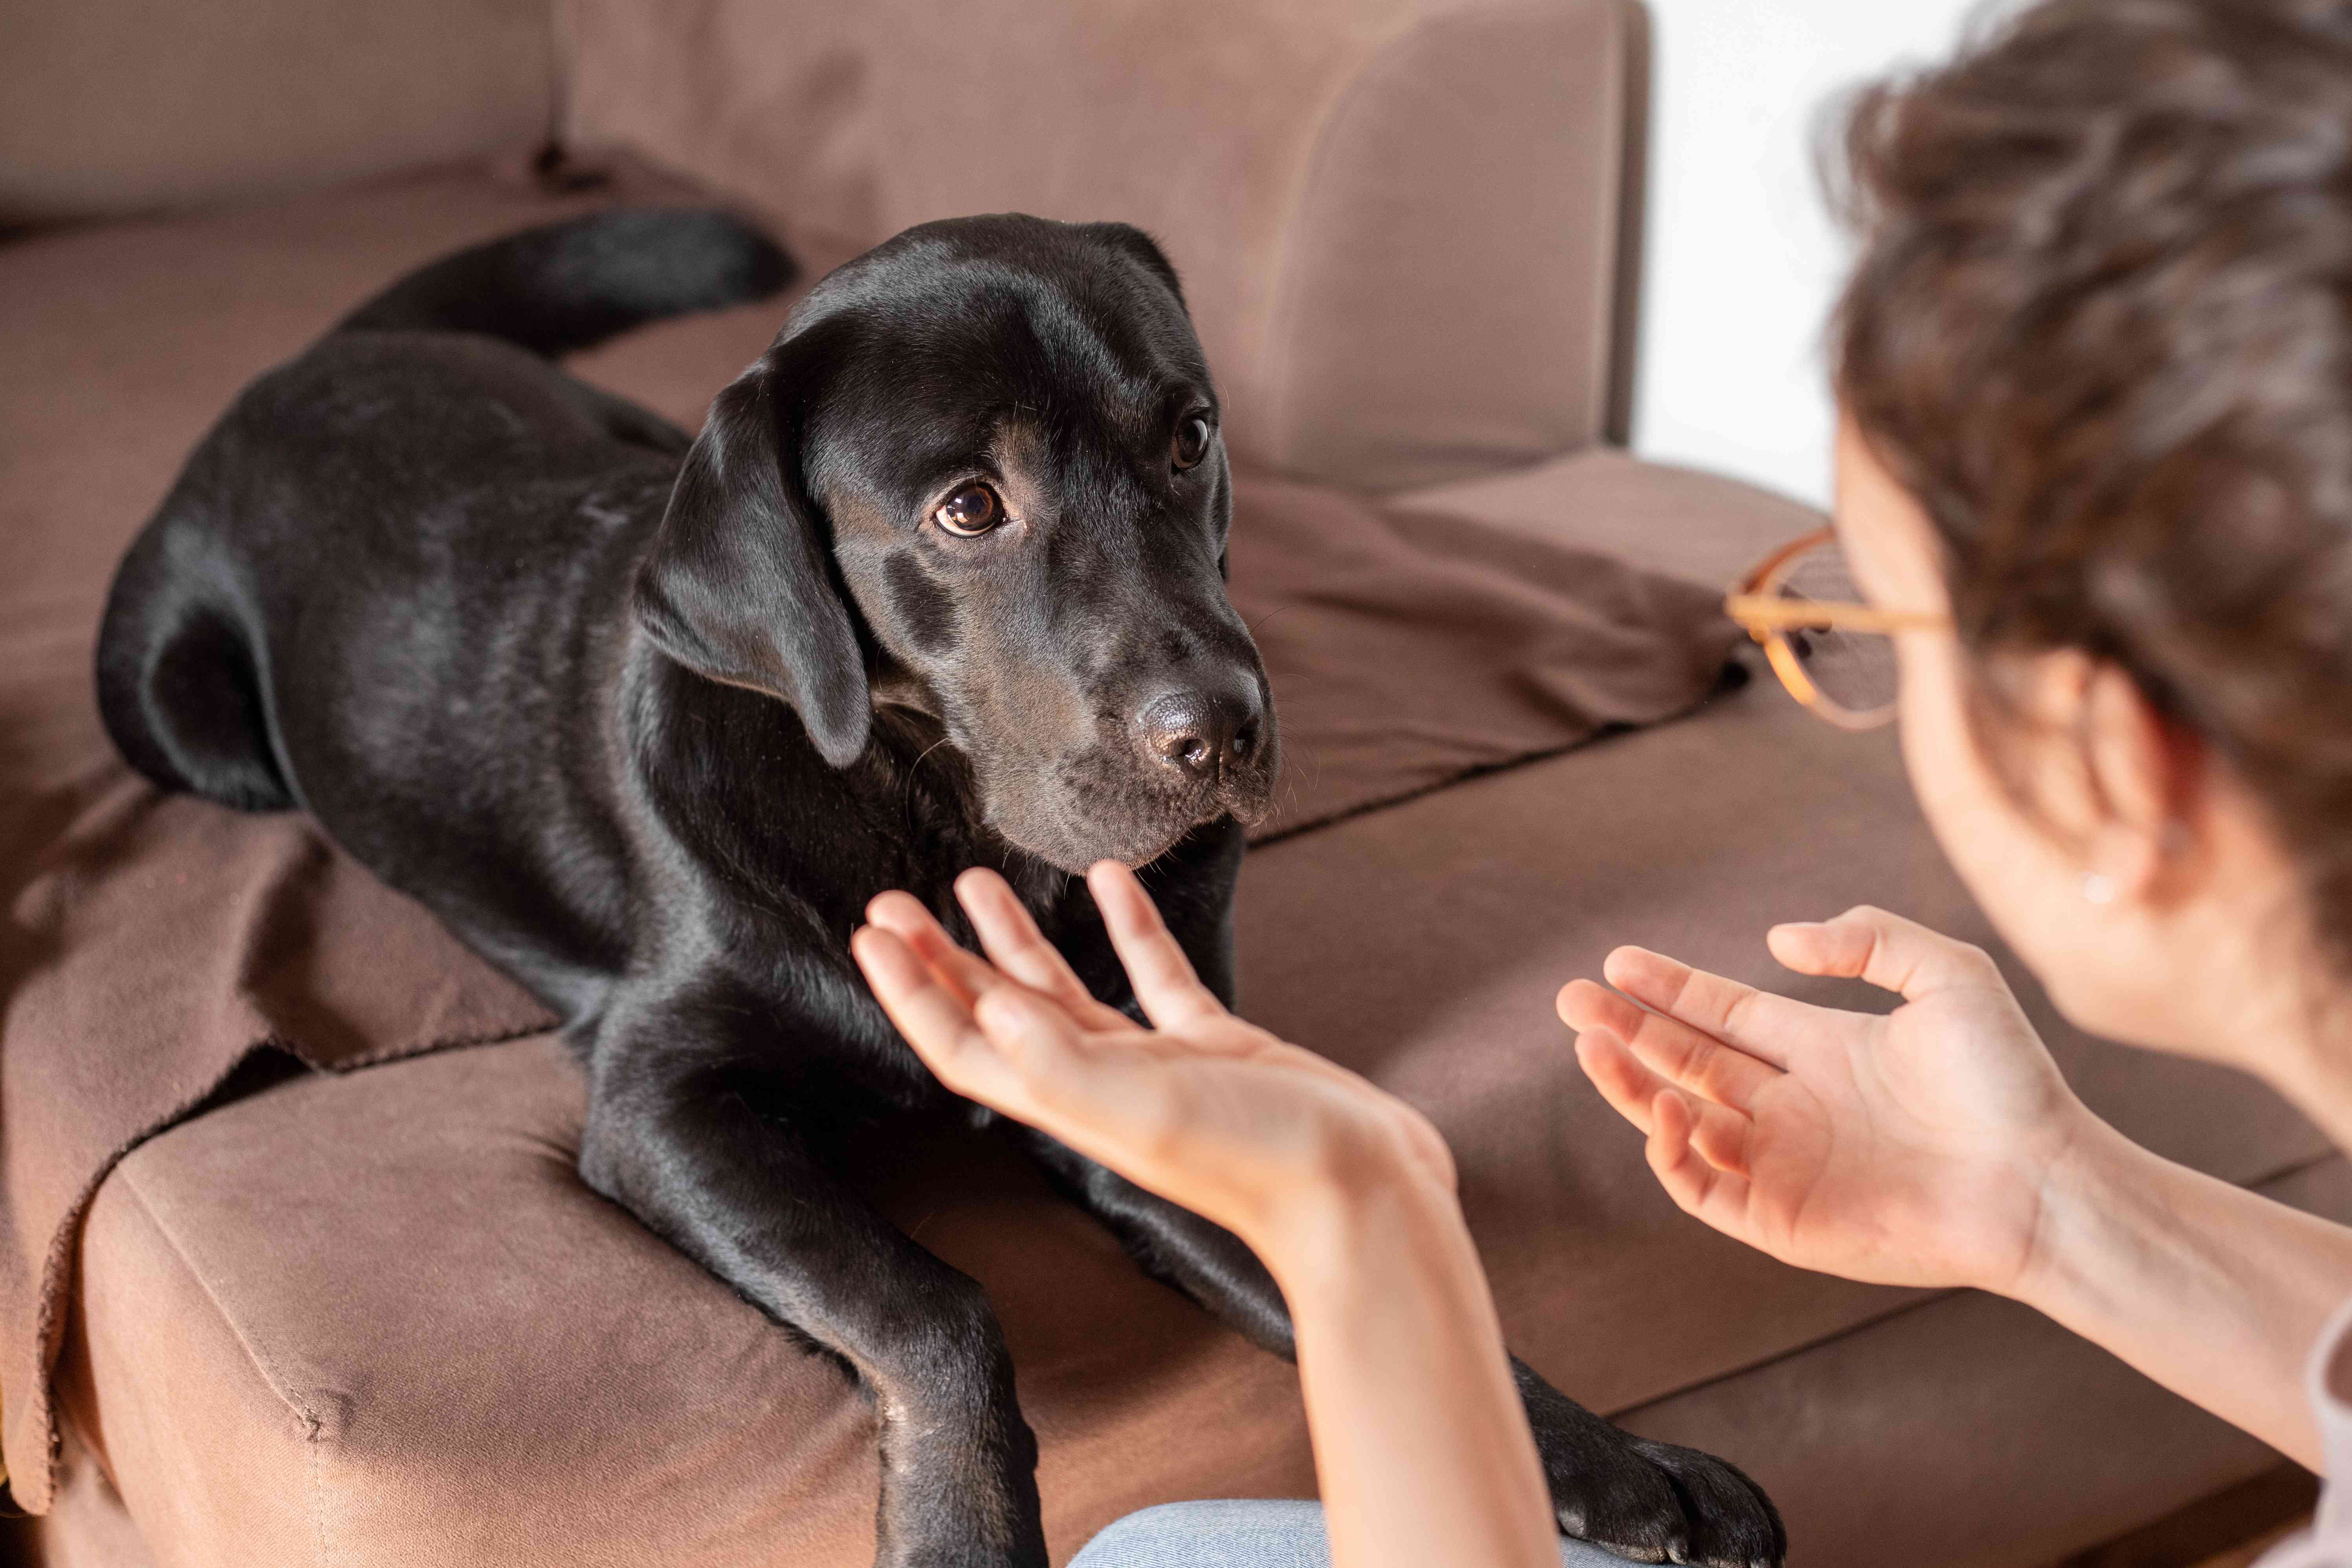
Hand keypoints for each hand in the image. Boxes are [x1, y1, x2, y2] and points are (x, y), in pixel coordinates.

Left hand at [850, 861, 1455, 1265]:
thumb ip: (1065, 1064)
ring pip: (1064, 989)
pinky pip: (1155, 974)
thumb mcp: (1147, 1111)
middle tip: (891, 898)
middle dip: (941, 958)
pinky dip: (1129, 925)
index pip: (963, 1045)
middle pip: (995, 1013)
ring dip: (1015, 939)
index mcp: (1069, 1102)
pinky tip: (1110, 877)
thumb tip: (990, 1011)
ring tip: (973, 879)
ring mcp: (1156, 1065)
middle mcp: (1100, 1084)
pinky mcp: (1214, 1044)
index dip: (911, 993)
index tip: (869, 931)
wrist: (1361, 1191)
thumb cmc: (1257, 1162)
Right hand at [1558, 906, 2096, 1295]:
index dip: (1668, 988)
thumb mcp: (1950, 975)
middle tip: (1571, 1000)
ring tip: (1597, 1048)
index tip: (1618, 961)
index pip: (1722, 1014)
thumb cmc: (2010, 1082)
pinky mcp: (1783, 1221)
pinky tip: (1660, 1110)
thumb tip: (1774, 941)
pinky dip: (1668, 1152)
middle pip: (1683, 1061)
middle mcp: (1792, 1105)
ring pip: (1678, 1121)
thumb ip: (1867, 937)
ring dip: (1630, 1085)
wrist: (2045, 1182)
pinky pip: (1702, 1188)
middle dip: (1624, 1030)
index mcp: (1821, 1049)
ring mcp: (1783, 1165)